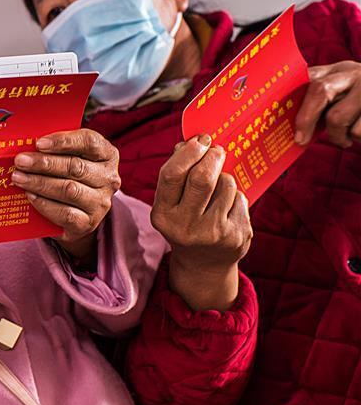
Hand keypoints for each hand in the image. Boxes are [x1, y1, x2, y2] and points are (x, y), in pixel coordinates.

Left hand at [11, 129, 120, 263]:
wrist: (75, 216)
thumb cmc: (67, 177)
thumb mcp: (67, 158)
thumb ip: (55, 149)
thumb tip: (26, 144)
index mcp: (107, 154)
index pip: (90, 142)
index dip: (63, 141)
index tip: (39, 143)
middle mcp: (109, 178)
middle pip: (76, 167)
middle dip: (44, 163)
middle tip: (20, 161)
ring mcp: (101, 203)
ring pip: (69, 190)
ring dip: (40, 183)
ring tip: (18, 178)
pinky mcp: (88, 223)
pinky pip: (65, 213)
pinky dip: (44, 204)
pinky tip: (30, 196)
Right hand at [152, 136, 251, 310]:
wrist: (204, 265)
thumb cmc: (185, 223)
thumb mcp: (171, 204)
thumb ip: (176, 176)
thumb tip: (188, 143)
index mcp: (163, 216)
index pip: (172, 175)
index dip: (187, 152)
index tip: (200, 139)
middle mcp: (186, 227)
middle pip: (202, 178)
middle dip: (212, 157)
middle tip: (216, 149)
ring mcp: (214, 234)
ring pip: (227, 184)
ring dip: (225, 178)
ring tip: (218, 190)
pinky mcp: (237, 235)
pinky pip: (241, 198)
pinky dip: (236, 196)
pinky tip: (228, 209)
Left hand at [294, 61, 360, 146]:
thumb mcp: (347, 93)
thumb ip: (322, 99)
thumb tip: (292, 124)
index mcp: (341, 69)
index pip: (309, 77)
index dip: (290, 94)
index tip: (276, 117)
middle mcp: (356, 72)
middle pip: (320, 91)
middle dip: (305, 119)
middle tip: (300, 140)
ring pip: (338, 118)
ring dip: (338, 136)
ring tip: (346, 140)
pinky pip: (358, 131)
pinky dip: (357, 139)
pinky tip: (360, 137)